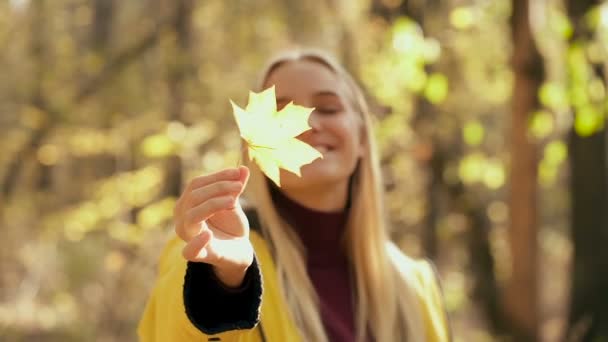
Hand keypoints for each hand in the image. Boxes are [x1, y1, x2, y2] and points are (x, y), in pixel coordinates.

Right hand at [174, 166, 252, 286]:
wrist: (237, 250)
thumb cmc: (231, 224)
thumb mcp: (233, 203)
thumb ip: (236, 187)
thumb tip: (244, 168)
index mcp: (188, 203)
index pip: (196, 184)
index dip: (217, 177)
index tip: (237, 173)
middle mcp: (183, 219)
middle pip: (194, 197)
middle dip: (218, 188)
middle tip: (239, 186)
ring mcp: (188, 237)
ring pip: (192, 217)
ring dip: (213, 205)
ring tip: (232, 201)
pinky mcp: (199, 255)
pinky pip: (189, 251)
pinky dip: (197, 243)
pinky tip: (209, 235)